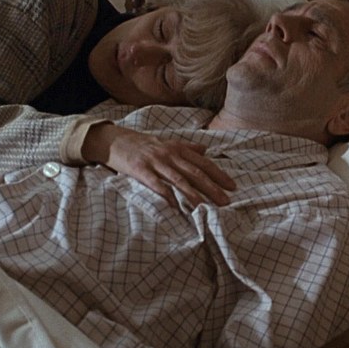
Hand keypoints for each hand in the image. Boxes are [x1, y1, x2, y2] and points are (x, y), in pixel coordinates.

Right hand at [85, 124, 235, 206]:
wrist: (116, 140)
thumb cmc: (144, 144)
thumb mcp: (167, 143)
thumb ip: (187, 147)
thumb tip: (206, 149)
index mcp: (178, 148)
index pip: (203, 163)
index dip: (219, 175)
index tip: (232, 187)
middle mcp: (170, 154)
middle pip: (195, 172)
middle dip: (212, 187)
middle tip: (226, 201)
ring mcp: (155, 162)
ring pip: (179, 180)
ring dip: (193, 194)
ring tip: (205, 207)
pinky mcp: (140, 170)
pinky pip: (156, 185)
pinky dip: (167, 195)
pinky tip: (175, 206)